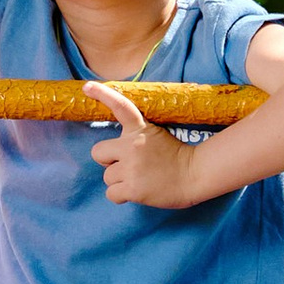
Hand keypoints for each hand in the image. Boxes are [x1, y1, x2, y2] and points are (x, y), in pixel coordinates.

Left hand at [85, 80, 203, 209]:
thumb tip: (115, 154)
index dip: (102, 95)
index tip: (87, 87)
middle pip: (98, 152)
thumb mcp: (157, 137)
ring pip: (107, 176)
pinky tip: (137, 191)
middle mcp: (132, 146)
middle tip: (127, 165)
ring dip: (119, 181)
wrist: (196, 175)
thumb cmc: (177, 158)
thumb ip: (136, 139)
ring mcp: (132, 168)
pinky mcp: (133, 188)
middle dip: (108, 161)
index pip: (120, 106)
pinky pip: (112, 194)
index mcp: (140, 130)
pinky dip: (121, 196)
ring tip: (140, 179)